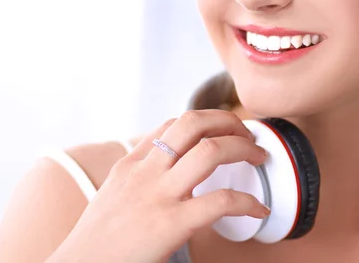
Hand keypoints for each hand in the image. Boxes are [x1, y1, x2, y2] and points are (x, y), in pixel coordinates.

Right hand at [48, 110, 268, 262]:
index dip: (207, 119)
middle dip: (228, 121)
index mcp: (132, 163)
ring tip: (260, 158)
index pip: (174, 124)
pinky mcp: (171, 224)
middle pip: (193, 122)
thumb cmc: (98, 238)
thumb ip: (140, 174)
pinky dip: (248, 202)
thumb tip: (170, 165)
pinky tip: (259, 209)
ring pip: (210, 151)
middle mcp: (145, 171)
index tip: (225, 129)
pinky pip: (221, 201)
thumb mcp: (114, 193)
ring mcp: (158, 195)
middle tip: (248, 134)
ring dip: (243, 148)